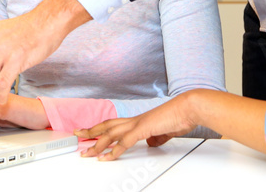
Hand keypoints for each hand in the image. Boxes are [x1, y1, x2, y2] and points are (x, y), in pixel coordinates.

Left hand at [76, 92, 198, 160]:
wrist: (188, 108)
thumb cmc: (180, 117)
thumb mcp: (164, 131)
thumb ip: (156, 137)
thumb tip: (151, 142)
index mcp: (138, 120)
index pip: (114, 124)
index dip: (101, 128)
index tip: (90, 132)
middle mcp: (134, 120)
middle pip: (106, 125)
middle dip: (90, 131)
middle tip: (77, 136)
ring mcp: (137, 123)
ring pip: (110, 133)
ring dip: (97, 143)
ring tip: (86, 152)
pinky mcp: (143, 128)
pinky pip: (124, 142)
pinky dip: (113, 150)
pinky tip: (106, 157)